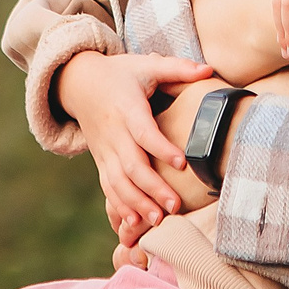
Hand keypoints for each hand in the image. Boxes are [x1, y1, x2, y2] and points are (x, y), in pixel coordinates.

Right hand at [56, 49, 211, 243]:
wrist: (78, 83)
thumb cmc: (121, 73)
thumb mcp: (146, 64)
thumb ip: (178, 68)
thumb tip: (209, 70)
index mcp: (127, 109)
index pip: (144, 132)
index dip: (161, 148)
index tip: (182, 164)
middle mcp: (113, 134)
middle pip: (131, 165)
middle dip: (152, 188)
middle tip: (175, 206)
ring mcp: (104, 150)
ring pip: (117, 182)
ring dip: (136, 203)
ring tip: (158, 221)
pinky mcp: (100, 161)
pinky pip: (107, 187)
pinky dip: (119, 206)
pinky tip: (134, 223)